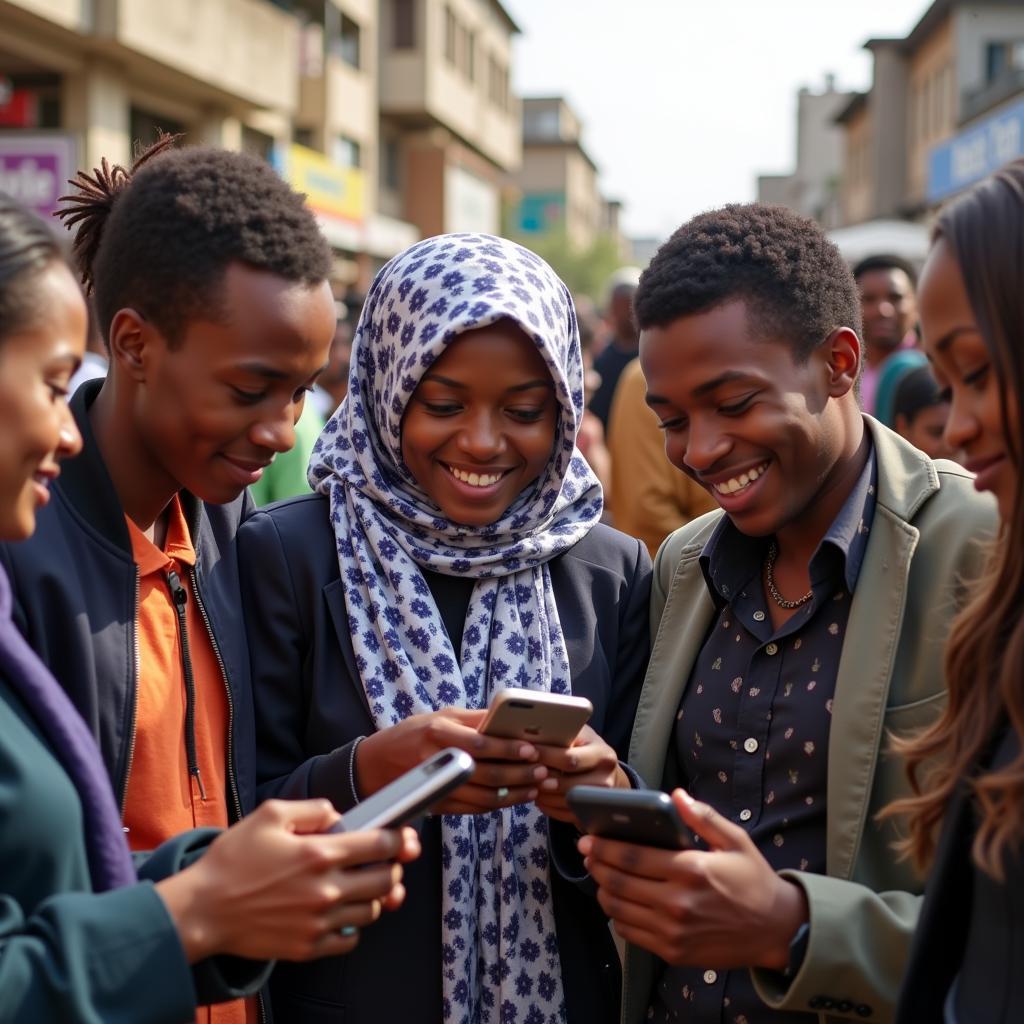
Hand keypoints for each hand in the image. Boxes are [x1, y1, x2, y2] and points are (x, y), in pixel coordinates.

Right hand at [157, 798, 419, 963]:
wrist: (201, 910)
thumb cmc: (233, 860)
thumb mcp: (270, 814)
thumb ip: (313, 809)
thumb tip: (338, 816)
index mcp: (319, 853)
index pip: (381, 844)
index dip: (398, 838)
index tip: (401, 836)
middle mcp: (325, 889)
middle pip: (386, 879)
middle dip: (391, 867)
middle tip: (384, 861)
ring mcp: (318, 922)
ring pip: (372, 910)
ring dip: (374, 896)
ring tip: (361, 885)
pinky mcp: (307, 947)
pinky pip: (350, 938)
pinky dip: (353, 925)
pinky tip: (341, 912)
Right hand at [355, 708, 548, 813]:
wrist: (374, 766)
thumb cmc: (412, 733)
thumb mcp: (440, 716)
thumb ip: (474, 720)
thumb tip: (508, 719)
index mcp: (438, 733)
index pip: (479, 743)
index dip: (508, 749)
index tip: (532, 749)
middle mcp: (438, 761)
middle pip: (486, 774)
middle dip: (520, 774)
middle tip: (544, 772)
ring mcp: (439, 788)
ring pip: (484, 797)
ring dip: (515, 794)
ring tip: (538, 787)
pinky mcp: (440, 805)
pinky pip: (476, 808)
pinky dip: (499, 804)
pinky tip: (517, 797)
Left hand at [534, 724, 628, 822]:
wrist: (605, 771)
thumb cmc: (585, 748)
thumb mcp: (579, 736)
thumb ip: (563, 735)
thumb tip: (532, 737)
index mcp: (602, 754)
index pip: (570, 758)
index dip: (546, 756)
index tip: (527, 753)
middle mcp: (606, 777)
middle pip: (569, 783)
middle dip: (544, 779)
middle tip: (524, 773)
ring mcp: (601, 799)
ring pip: (567, 801)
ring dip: (545, 795)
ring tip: (528, 786)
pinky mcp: (593, 813)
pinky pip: (568, 815)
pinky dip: (550, 808)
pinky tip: (539, 799)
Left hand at [578, 788, 807, 968]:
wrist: (775, 930)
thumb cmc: (753, 880)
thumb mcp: (735, 840)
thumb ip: (703, 817)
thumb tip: (676, 795)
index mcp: (690, 869)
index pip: (632, 857)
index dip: (604, 847)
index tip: (588, 838)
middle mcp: (677, 902)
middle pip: (619, 882)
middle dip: (596, 864)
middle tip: (586, 853)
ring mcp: (673, 931)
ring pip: (619, 909)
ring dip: (603, 889)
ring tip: (599, 874)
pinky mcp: (673, 951)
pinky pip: (631, 933)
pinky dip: (618, 916)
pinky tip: (619, 902)